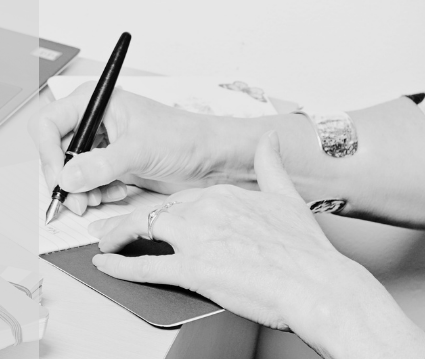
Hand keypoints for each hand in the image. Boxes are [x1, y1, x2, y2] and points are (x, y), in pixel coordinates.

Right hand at [30, 82, 234, 215]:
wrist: (211, 158)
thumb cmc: (184, 138)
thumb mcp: (140, 150)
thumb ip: (100, 165)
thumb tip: (67, 177)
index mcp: (95, 101)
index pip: (49, 123)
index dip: (48, 152)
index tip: (59, 178)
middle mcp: (93, 118)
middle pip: (56, 149)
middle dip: (65, 178)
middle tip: (77, 200)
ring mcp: (101, 141)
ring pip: (69, 169)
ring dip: (81, 189)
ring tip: (100, 198)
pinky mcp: (109, 161)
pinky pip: (86, 180)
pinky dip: (94, 192)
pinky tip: (115, 192)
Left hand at [87, 132, 424, 358]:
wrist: (319, 286)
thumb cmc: (306, 253)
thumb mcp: (286, 198)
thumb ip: (270, 165)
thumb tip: (269, 138)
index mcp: (222, 194)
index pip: (179, 197)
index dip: (161, 208)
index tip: (152, 216)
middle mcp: (204, 209)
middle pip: (155, 210)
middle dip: (130, 220)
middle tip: (112, 228)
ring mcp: (196, 238)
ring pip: (141, 229)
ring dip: (117, 236)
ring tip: (105, 243)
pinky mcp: (193, 269)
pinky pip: (145, 266)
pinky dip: (119, 267)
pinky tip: (106, 265)